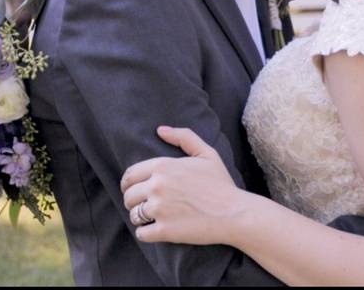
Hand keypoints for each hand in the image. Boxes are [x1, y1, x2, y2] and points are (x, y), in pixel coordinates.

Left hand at [120, 126, 246, 245]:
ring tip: (150, 218)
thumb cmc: (221, 183)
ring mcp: (160, 209)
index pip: (130, 175)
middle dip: (134, 201)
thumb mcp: (206, 153)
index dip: (129, 184)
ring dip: (139, 218)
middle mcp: (157, 186)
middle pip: (128, 196)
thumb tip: (160, 130)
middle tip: (144, 205)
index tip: (134, 190)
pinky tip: (155, 231)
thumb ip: (183, 137)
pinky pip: (141, 234)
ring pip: (133, 215)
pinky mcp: (164, 231)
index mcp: (163, 166)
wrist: (235, 213)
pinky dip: (145, 234)